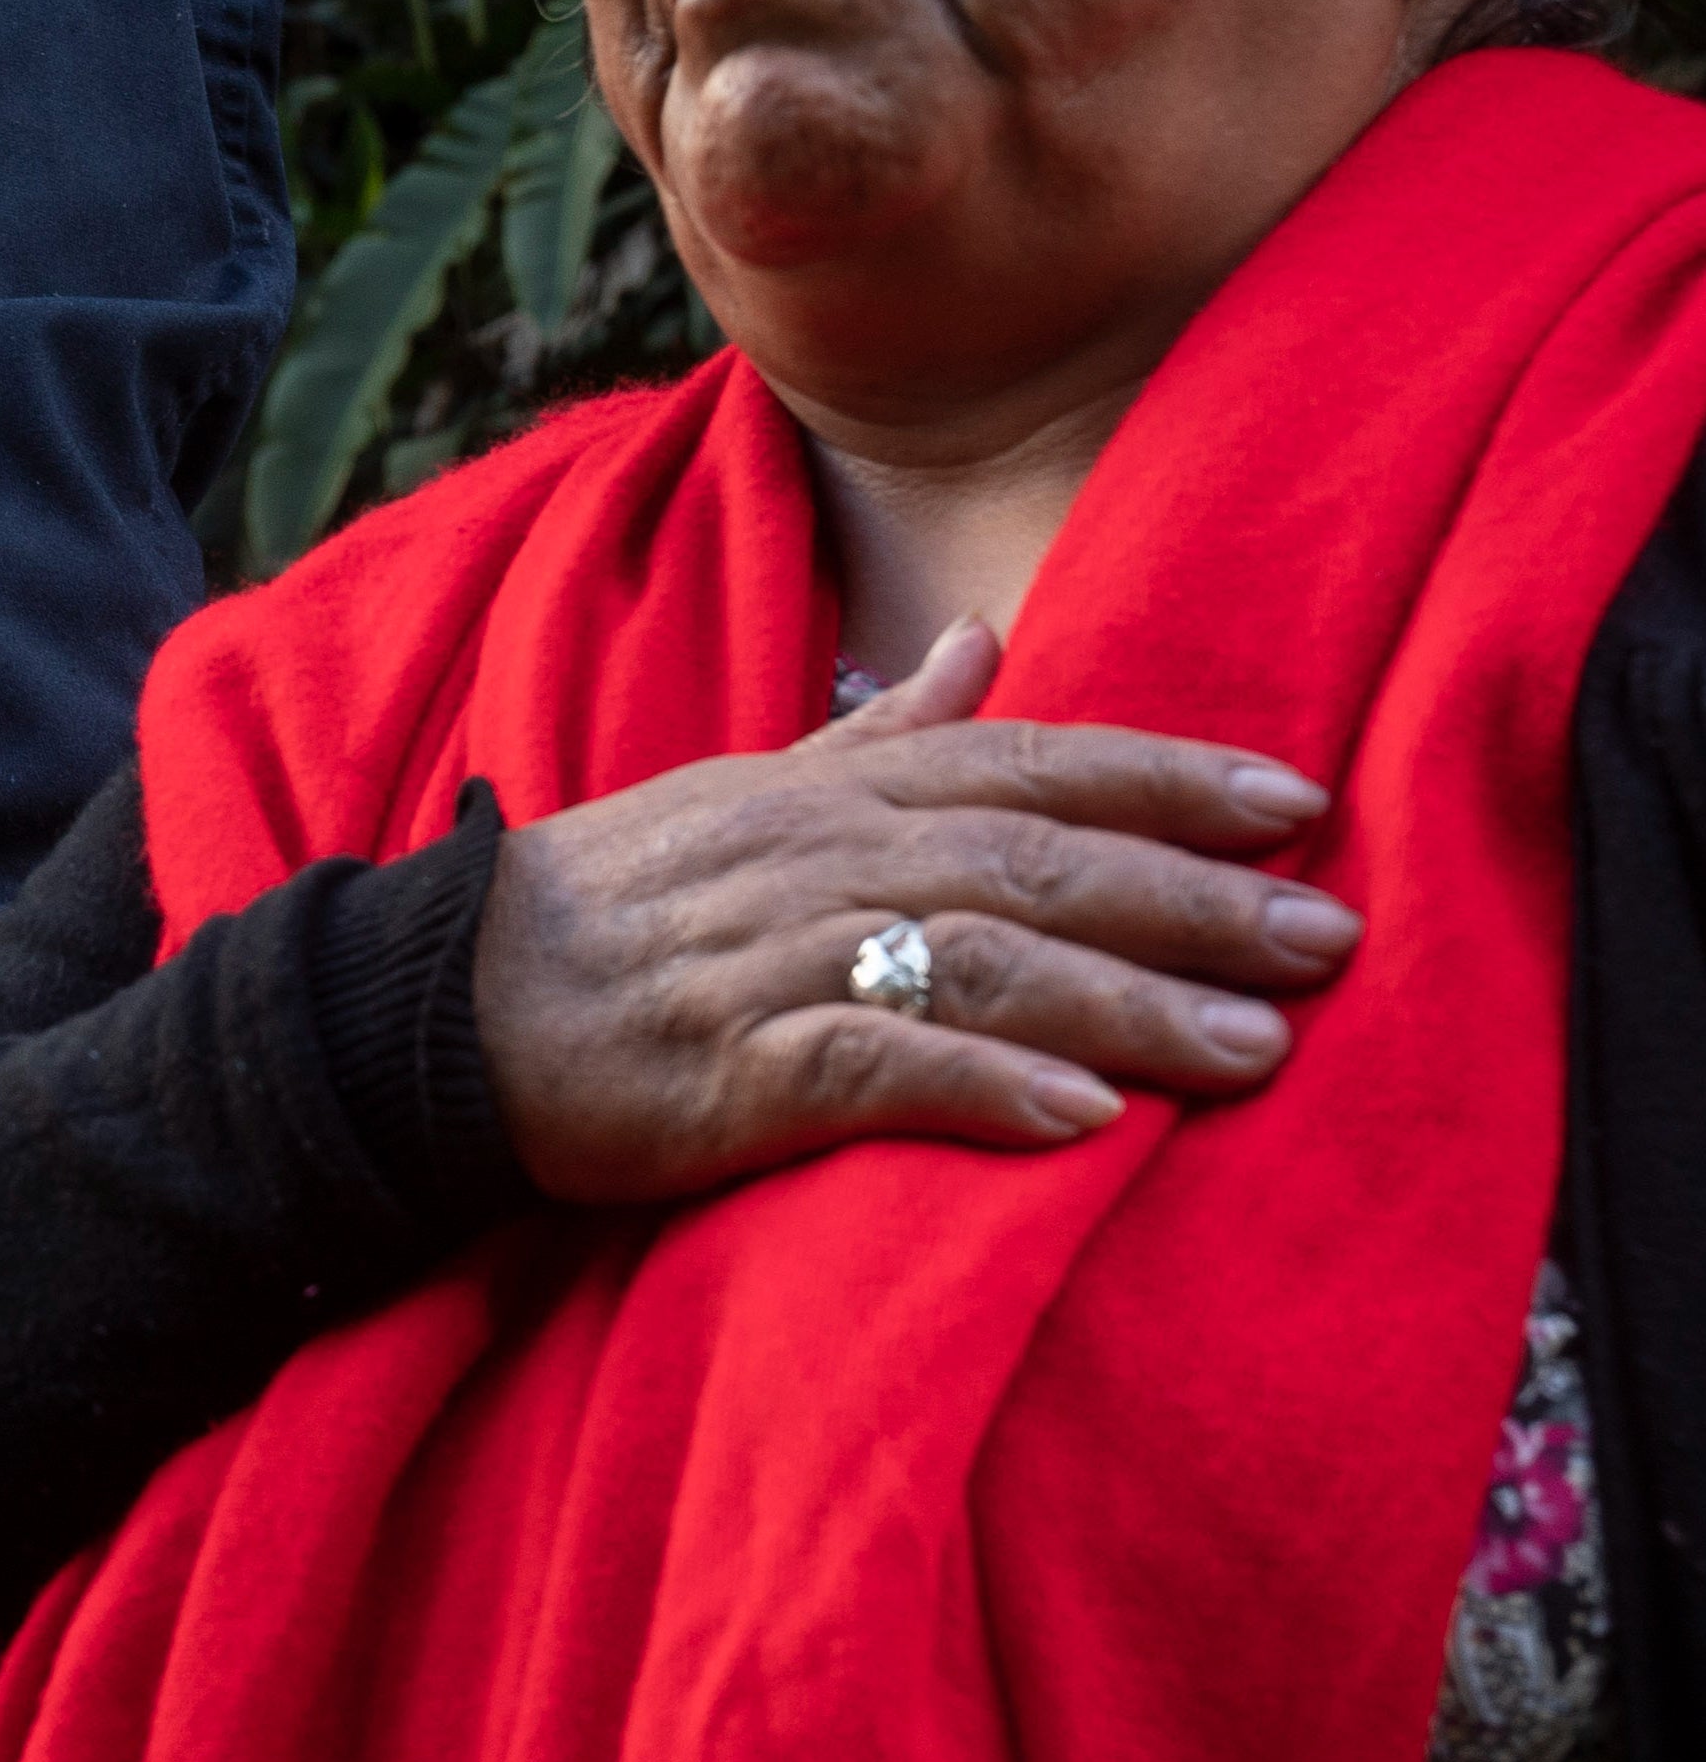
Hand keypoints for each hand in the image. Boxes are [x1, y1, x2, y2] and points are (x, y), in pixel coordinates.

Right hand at [474, 617, 1359, 1203]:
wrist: (431, 1005)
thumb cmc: (603, 906)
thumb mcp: (740, 792)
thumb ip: (875, 733)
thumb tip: (985, 639)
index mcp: (825, 793)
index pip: (1021, 761)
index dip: (1162, 775)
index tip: (1297, 799)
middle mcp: (814, 860)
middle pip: (1030, 860)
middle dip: (1190, 897)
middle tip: (1330, 937)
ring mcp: (769, 962)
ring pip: (977, 963)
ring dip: (1125, 1007)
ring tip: (1254, 1052)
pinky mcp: (725, 1070)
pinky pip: (871, 1067)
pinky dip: (980, 1087)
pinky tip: (1079, 1122)